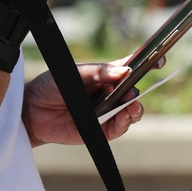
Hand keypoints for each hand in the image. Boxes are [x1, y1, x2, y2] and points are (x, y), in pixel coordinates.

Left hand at [22, 62, 143, 146]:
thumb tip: (123, 71)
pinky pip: (118, 127)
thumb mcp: (73, 73)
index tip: (159, 60)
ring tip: (131, 104)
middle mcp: (109, 93)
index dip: (146, 63)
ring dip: (135, 108)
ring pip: (131, 111)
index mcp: (104, 75)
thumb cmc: (52, 85)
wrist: (32, 110)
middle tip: (134, 88)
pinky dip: (124, 121)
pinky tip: (124, 115)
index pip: (129, 68)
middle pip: (134, 91)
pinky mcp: (99, 130)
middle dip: (139, 89)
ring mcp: (106, 112)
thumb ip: (97, 72)